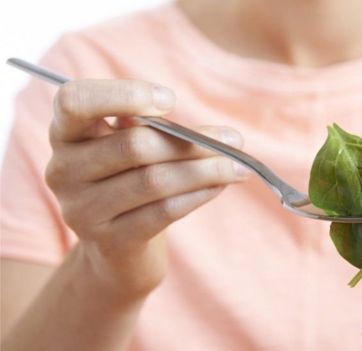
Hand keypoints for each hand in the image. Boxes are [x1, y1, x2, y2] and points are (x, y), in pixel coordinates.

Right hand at [46, 79, 247, 297]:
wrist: (117, 248)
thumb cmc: (129, 180)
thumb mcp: (131, 147)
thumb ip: (153, 130)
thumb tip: (212, 135)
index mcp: (66, 133)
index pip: (74, 101)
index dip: (122, 95)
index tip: (170, 100)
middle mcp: (63, 169)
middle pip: (133, 146)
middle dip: (191, 141)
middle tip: (234, 139)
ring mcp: (82, 209)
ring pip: (154, 181)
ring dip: (205, 170)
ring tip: (238, 166)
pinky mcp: (108, 240)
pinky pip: (162, 211)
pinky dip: (198, 195)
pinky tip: (221, 186)